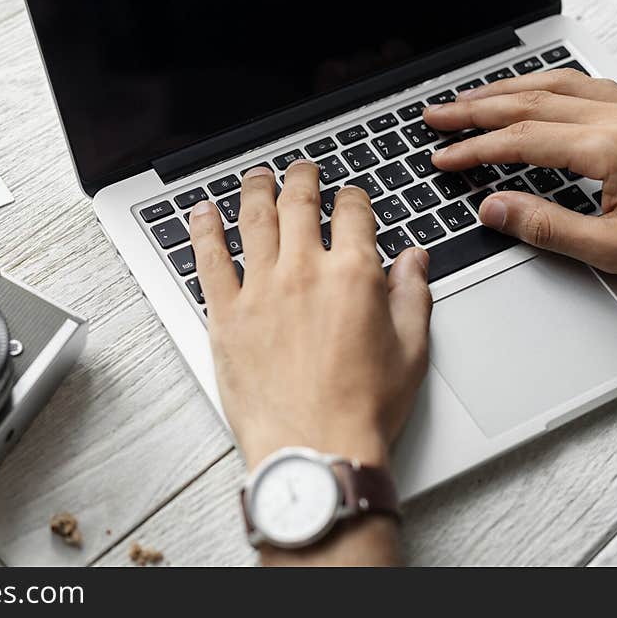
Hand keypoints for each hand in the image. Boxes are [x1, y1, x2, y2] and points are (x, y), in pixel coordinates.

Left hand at [188, 160, 432, 471]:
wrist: (315, 448)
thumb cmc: (362, 409)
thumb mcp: (411, 351)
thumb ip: (413, 296)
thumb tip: (414, 260)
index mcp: (353, 275)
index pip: (352, 213)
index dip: (352, 197)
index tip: (349, 197)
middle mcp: (304, 272)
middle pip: (299, 204)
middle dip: (302, 178)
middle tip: (300, 169)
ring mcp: (260, 290)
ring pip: (254, 220)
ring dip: (255, 190)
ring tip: (255, 177)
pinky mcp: (226, 315)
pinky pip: (209, 260)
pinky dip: (204, 231)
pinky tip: (202, 213)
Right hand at [425, 68, 616, 278]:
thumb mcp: (616, 249)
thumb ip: (548, 228)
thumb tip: (494, 209)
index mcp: (614, 148)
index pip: (523, 141)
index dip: (475, 149)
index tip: (444, 157)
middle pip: (531, 100)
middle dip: (476, 109)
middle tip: (438, 115)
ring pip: (557, 83)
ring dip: (506, 89)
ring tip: (471, 99)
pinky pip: (585, 84)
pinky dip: (546, 84)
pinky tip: (533, 90)